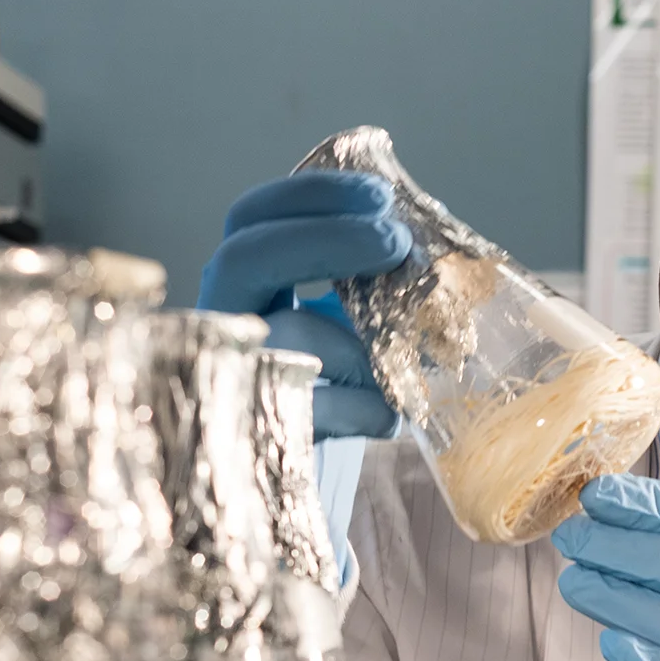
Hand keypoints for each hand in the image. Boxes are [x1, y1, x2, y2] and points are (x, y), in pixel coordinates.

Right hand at [198, 171, 412, 439]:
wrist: (294, 466)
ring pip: (281, 334)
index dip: (312, 195)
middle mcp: (226, 317)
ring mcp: (230, 370)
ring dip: (356, 341)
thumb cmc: (331, 380)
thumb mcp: (346, 319)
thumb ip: (370, 281)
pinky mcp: (255, 430)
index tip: (379, 194)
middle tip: (394, 239)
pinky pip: (311, 409)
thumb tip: (432, 251)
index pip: (255, 216)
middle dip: (326, 239)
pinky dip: (361, 407)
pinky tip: (391, 413)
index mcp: (249, 281)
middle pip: (245, 256)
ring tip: (408, 357)